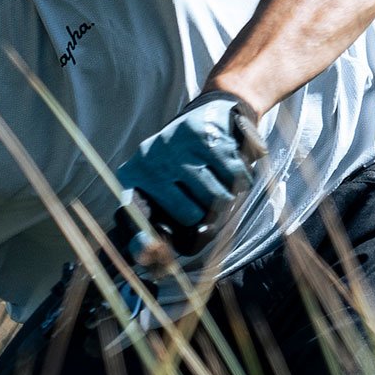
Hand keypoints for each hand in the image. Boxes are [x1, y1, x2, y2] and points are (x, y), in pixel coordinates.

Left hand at [113, 90, 261, 249]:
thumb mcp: (169, 191)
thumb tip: (149, 262)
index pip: (135, 218)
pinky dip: (242, 179)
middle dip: (209, 213)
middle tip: (209, 199)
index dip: (143, 243)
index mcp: (132, 180)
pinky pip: (235, 177)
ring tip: (218, 179)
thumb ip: (162, 228)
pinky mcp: (201, 134)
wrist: (214, 112)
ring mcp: (174, 146)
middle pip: (192, 216)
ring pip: (218, 199)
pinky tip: (231, 167)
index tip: (150, 258)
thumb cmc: (189, 165)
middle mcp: (147, 161)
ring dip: (229, 195)